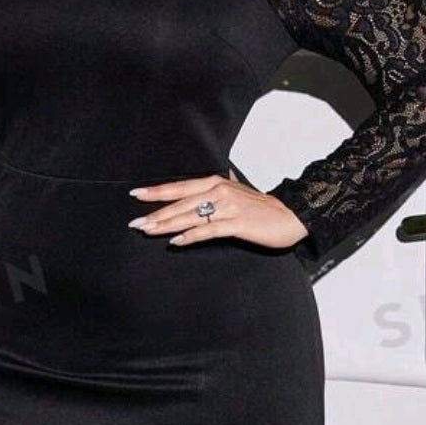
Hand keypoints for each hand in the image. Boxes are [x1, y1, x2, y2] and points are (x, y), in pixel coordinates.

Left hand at [128, 167, 308, 250]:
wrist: (290, 216)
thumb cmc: (260, 207)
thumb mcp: (234, 193)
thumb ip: (215, 191)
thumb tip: (198, 190)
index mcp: (216, 182)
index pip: (180, 187)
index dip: (157, 191)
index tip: (136, 194)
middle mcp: (219, 191)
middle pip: (180, 203)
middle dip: (155, 213)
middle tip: (134, 222)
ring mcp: (228, 207)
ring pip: (190, 216)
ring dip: (166, 224)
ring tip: (148, 231)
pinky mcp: (236, 223)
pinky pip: (208, 230)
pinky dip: (190, 236)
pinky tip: (176, 242)